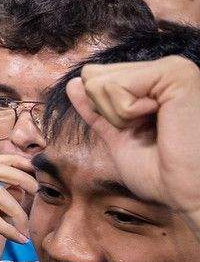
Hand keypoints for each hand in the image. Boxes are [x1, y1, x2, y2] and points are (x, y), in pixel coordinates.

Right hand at [0, 153, 37, 261]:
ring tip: (25, 229)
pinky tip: (19, 241)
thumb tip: (23, 185)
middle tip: (38, 191)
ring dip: (18, 211)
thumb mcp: (0, 223)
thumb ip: (8, 203)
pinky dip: (10, 229)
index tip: (36, 171)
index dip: (14, 161)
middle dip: (21, 176)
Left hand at [65, 56, 199, 220]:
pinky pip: (115, 87)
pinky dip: (126, 113)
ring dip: (118, 116)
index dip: (104, 112)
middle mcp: (165, 70)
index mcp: (154, 83)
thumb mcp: (120, 136)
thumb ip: (98, 109)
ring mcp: (172, 68)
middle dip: (108, 113)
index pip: (96, 78)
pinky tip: (160, 120)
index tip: (140, 132)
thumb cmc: (163, 174)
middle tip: (148, 133)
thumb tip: (73, 83)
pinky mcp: (175, 73)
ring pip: (99, 82)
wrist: (189, 193)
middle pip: (92, 77)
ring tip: (157, 129)